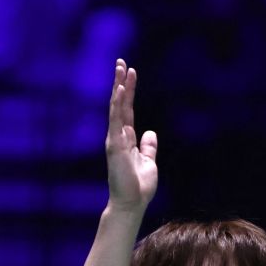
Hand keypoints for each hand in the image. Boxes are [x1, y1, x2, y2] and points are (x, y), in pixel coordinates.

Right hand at [106, 58, 157, 210]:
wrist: (132, 203)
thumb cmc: (139, 187)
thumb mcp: (149, 162)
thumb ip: (148, 147)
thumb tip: (150, 133)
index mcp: (127, 139)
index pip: (127, 109)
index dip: (129, 91)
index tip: (131, 72)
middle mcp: (118, 136)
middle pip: (120, 104)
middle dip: (121, 82)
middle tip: (121, 62)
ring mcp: (115, 140)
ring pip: (116, 108)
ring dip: (118, 87)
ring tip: (121, 68)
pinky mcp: (115, 146)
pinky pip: (116, 120)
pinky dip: (117, 104)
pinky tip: (120, 89)